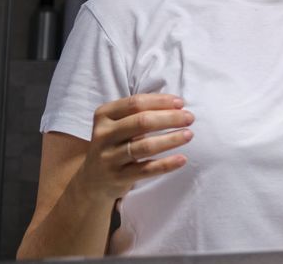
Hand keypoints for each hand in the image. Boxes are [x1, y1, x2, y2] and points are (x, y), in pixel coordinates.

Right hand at [75, 94, 193, 201]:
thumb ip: (140, 112)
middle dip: (170, 118)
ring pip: (145, 146)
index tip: (181, 103)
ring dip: (171, 139)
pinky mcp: (117, 177)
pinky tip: (182, 159)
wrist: (92, 180)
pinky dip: (166, 164)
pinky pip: (146, 169)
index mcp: (104, 115)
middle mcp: (103, 135)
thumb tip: (177, 104)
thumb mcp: (118, 124)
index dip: (161, 101)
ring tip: (189, 135)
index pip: (135, 103)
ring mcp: (109, 157)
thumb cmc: (115, 143)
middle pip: (142, 122)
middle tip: (190, 118)